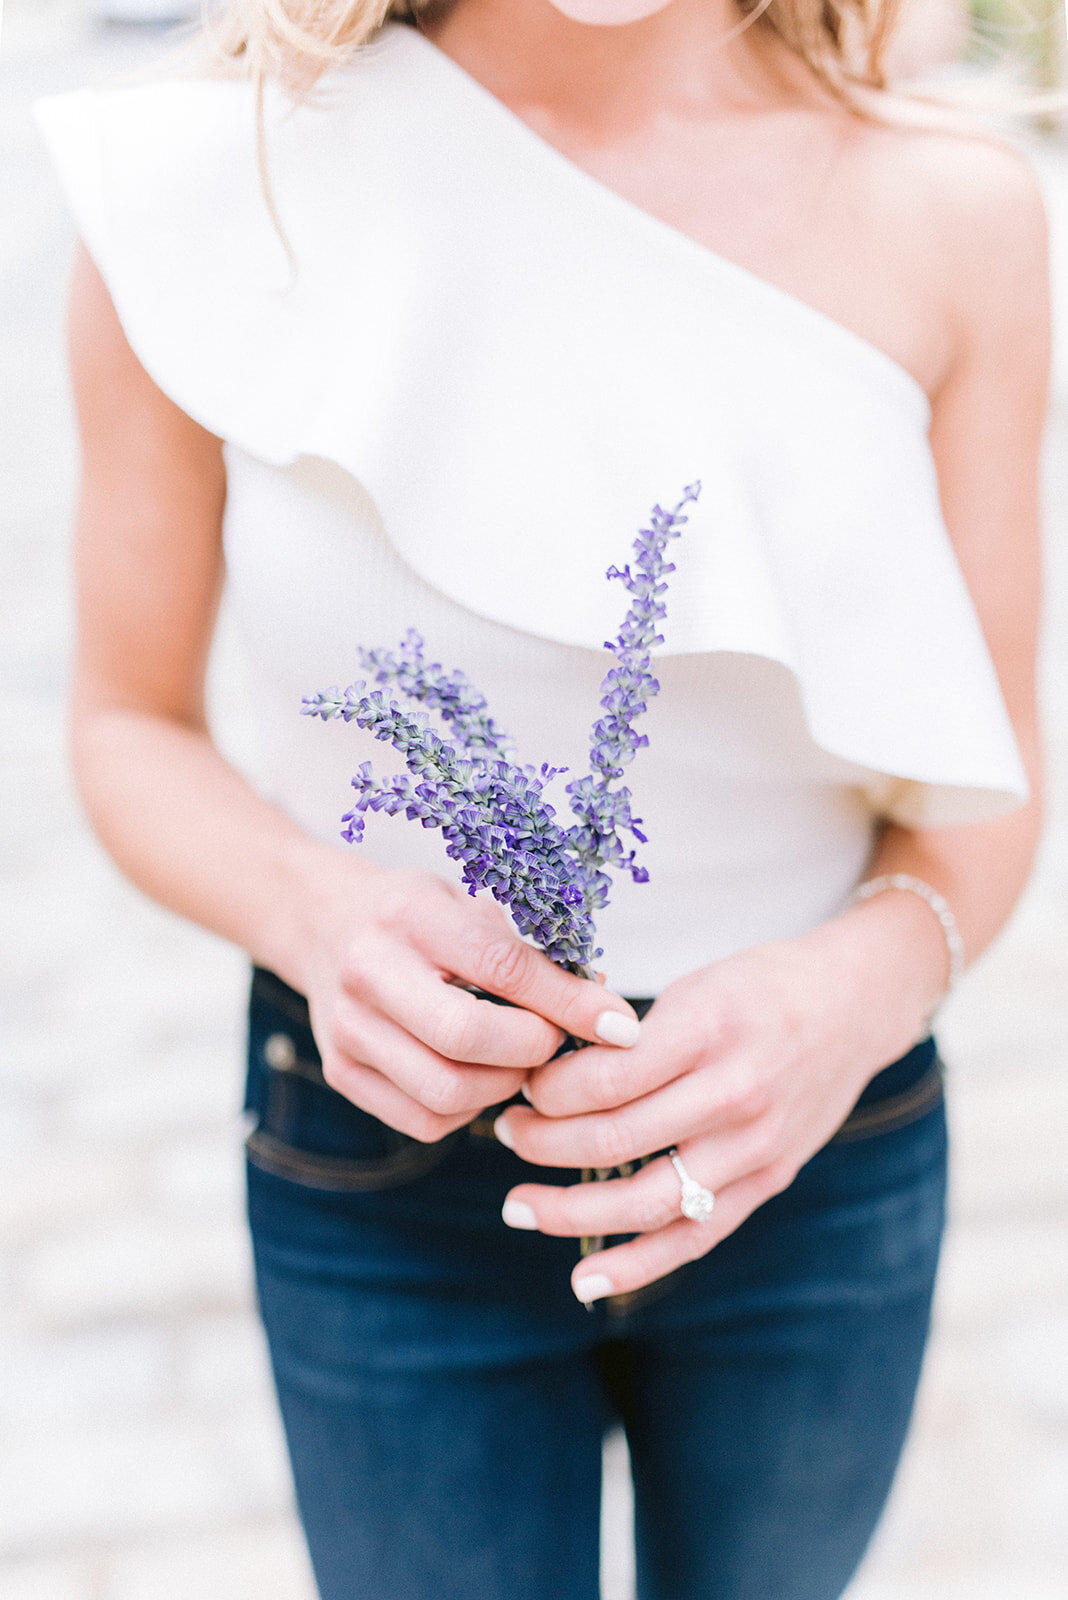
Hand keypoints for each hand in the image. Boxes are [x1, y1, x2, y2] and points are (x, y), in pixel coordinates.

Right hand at [290, 862, 641, 1142]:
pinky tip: (478, 1076)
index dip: (568, 1002)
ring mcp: (347, 1029)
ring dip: (504, 1087)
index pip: (501, 966)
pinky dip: (468, 1110)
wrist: (324, 925)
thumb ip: (530, 954)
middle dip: (533, 1050)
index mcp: (410, 915)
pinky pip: (424, 1120)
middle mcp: (368, 971)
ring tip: (519, 1061)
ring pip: (446, 1092)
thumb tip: (605, 1013)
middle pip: (466, 1038)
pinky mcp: (341, 1073)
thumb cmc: (418, 915)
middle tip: (557, 1042)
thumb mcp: (469, 905)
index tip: (619, 1025)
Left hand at [495, 903, 943, 1300]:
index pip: (606, 1079)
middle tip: (505, 1135)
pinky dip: (638, 1265)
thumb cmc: (759, 987)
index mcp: (709, 1029)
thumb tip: (544, 1067)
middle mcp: (735, 1093)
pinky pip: (695, 1237)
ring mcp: (755, 1147)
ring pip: (648, 1201)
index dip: (548, 1090)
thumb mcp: (695, 985)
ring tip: (518, 1205)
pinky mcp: (768, 1182)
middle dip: (543, 1144)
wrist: (854, 1005)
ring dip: (571, 1212)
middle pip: (615, 1141)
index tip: (521, 1083)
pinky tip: (585, 1281)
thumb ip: (629, 1032)